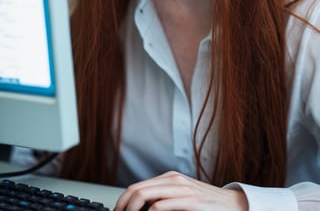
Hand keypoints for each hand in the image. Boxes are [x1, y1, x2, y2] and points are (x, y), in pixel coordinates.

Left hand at [114, 171, 247, 210]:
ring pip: (146, 196)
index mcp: (169, 178)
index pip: (136, 187)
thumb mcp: (181, 196)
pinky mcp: (191, 202)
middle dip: (124, 207)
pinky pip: (162, 206)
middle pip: (137, 190)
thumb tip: (140, 209)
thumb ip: (163, 198)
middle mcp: (174, 180)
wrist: (232, 205)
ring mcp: (182, 189)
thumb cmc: (206, 203)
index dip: (122, 202)